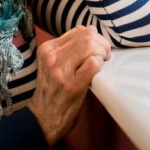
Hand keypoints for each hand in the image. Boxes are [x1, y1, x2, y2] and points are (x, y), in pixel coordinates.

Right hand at [26, 25, 110, 145]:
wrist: (43, 118)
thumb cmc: (52, 90)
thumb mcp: (52, 64)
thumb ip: (67, 48)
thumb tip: (90, 32)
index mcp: (47, 49)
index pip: (78, 31)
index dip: (94, 36)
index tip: (98, 47)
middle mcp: (52, 57)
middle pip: (86, 37)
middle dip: (102, 43)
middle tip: (106, 54)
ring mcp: (62, 71)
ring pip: (90, 46)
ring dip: (103, 52)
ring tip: (104, 61)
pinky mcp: (73, 85)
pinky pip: (94, 63)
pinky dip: (100, 64)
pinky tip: (99, 71)